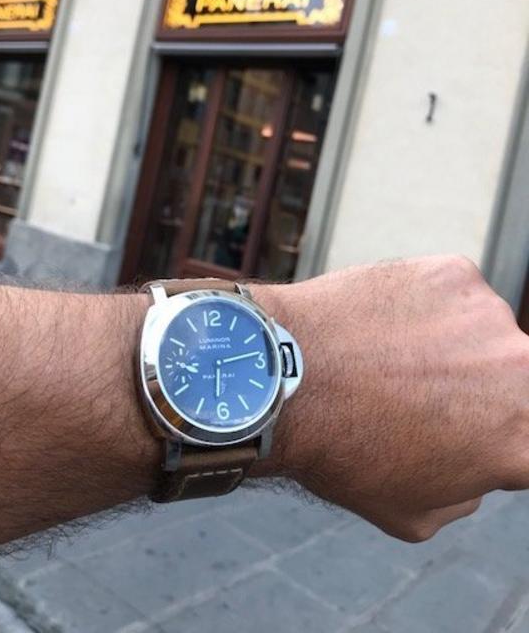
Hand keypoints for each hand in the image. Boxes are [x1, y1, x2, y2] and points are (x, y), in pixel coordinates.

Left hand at [251, 256, 528, 541]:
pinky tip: (380, 327)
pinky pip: (453, 295)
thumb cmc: (342, 452)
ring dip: (452, 345)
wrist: (285, 379)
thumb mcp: (416, 515)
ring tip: (390, 359)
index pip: (526, 435)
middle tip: (426, 392)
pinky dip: (426, 308)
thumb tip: (473, 461)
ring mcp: (489, 315)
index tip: (466, 428)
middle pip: (516, 379)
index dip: (495, 435)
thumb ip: (468, 491)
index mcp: (523, 440)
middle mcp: (522, 371)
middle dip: (481, 389)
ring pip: (484, 333)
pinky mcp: (456, 275)